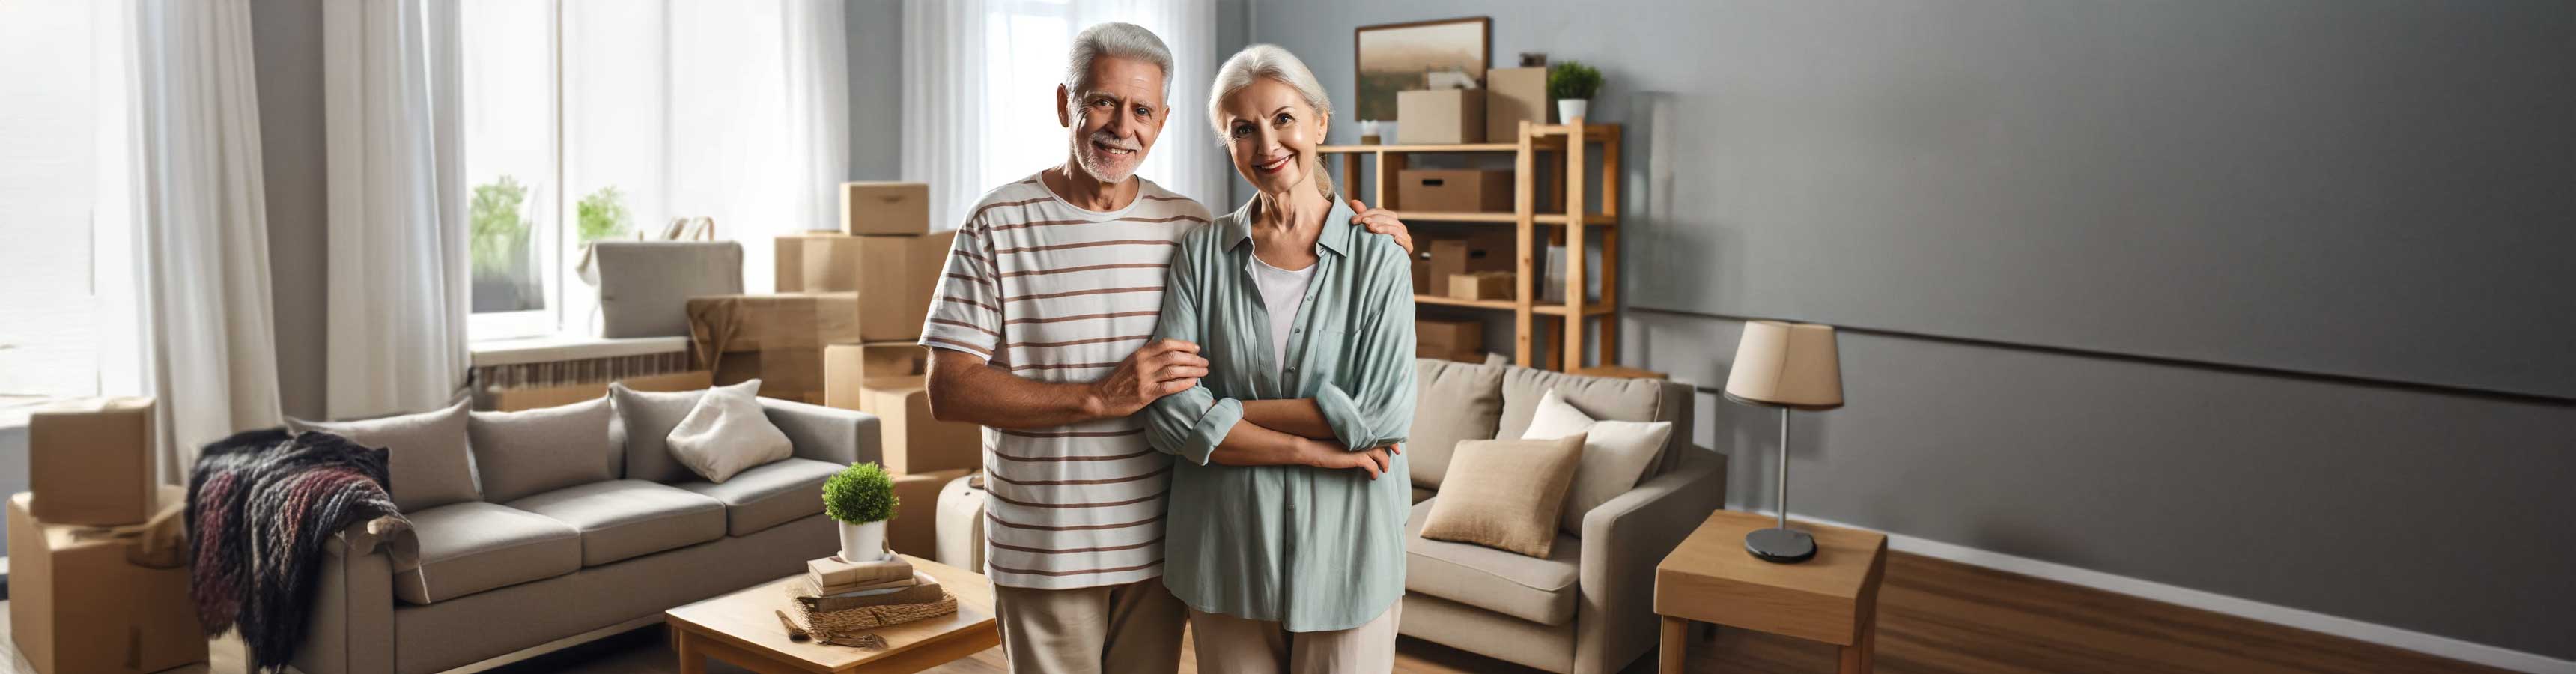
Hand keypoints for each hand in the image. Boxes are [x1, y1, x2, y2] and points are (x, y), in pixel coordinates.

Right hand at [1086, 339, 1207, 416]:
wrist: (1100, 397)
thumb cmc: (1117, 380)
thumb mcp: (1130, 362)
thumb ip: (1147, 356)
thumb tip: (1166, 350)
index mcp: (1140, 354)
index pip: (1166, 343)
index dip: (1184, 345)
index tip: (1196, 348)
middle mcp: (1143, 364)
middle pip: (1174, 356)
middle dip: (1193, 358)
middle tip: (1205, 362)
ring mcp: (1144, 379)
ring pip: (1174, 370)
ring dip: (1192, 370)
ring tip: (1204, 371)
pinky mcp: (1145, 394)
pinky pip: (1169, 387)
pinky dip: (1183, 384)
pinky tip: (1193, 383)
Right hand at [1303, 440, 1397, 479]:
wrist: (1313, 449)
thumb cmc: (1323, 444)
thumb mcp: (1340, 440)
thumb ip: (1352, 440)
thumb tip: (1360, 447)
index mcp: (1358, 431)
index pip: (1378, 434)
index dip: (1389, 440)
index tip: (1395, 447)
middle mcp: (1361, 437)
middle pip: (1383, 444)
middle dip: (1390, 451)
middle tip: (1393, 457)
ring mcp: (1360, 447)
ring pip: (1381, 456)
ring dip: (1384, 464)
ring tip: (1384, 470)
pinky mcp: (1357, 457)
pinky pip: (1372, 466)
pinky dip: (1374, 472)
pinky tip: (1372, 476)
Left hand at [1348, 200, 1412, 253]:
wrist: (1378, 265)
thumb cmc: (1372, 244)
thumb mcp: (1365, 229)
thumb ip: (1362, 216)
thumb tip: (1354, 202)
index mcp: (1390, 220)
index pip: (1380, 212)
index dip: (1367, 213)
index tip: (1354, 220)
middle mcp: (1398, 227)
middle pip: (1389, 218)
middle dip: (1374, 219)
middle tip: (1363, 223)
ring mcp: (1404, 237)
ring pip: (1396, 229)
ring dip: (1385, 228)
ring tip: (1373, 229)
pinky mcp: (1407, 249)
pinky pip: (1407, 243)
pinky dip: (1402, 240)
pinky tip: (1394, 239)